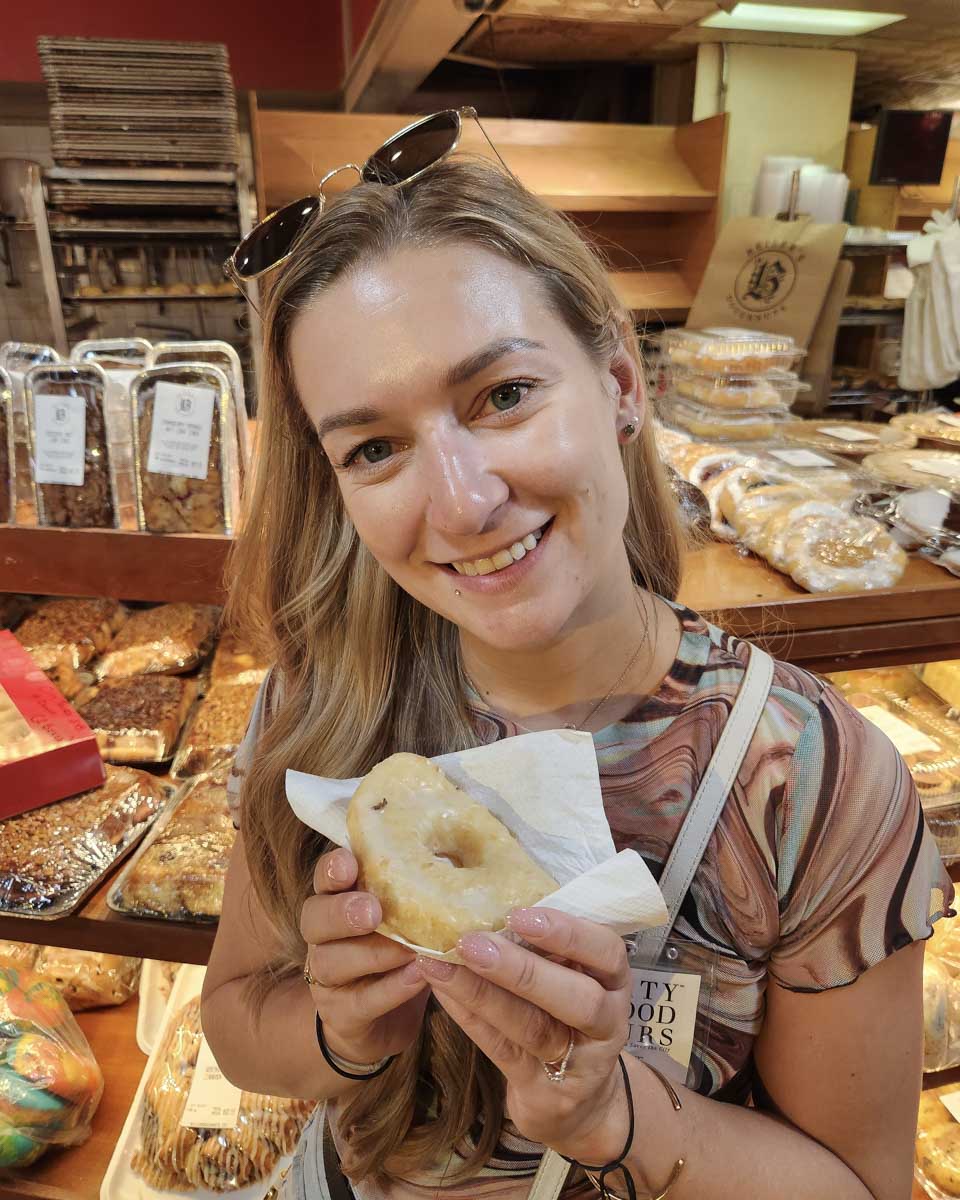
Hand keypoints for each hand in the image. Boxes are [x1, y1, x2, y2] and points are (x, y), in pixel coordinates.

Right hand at [300, 847, 428, 1067]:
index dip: (332, 870)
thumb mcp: (406, 917)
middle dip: (342, 912)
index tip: (349, 863)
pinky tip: (416, 977)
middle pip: (315, 918)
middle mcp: (322, 937)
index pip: (324, 879)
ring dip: (373, 953)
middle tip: (372, 911)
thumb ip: (416, 890)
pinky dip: (390, 989)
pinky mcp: (340, 1015)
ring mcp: (326, 978)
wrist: (386, 1021)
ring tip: (409, 949)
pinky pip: (360, 1002)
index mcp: (335, 902)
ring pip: (333, 962)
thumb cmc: (400, 951)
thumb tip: (456, 854)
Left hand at [416, 907, 631, 1165]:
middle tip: (472, 943)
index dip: (568, 932)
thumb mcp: (574, 977)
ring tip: (443, 965)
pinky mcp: (543, 1090)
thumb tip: (490, 900)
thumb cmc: (567, 1016)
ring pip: (534, 1028)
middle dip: (522, 970)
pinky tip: (443, 993)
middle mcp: (606, 1022)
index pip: (608, 952)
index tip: (520, 914)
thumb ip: (548, 948)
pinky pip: (503, 1050)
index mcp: (614, 981)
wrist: (576, 1102)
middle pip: (576, 998)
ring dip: (484, 994)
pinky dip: (470, 1018)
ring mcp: (577, 1062)